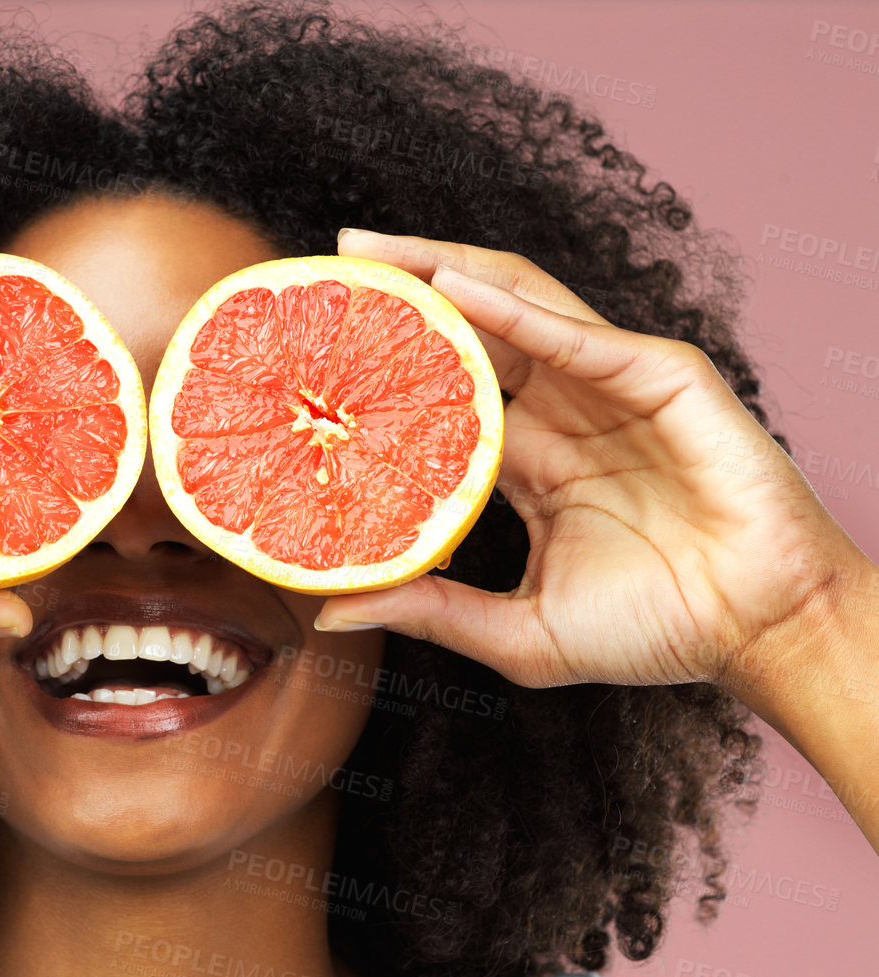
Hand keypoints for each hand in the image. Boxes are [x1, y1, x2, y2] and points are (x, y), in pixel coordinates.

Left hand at [314, 229, 867, 694]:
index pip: (445, 399)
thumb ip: (428, 610)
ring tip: (371, 250)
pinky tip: (449, 286)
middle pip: (472, 335)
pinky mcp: (661, 378)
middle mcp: (565, 414)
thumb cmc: (653, 630)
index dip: (385, 374)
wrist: (756, 633)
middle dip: (403, 296)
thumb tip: (327, 614)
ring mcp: (611, 388)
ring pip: (517, 308)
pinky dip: (512, 308)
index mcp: (533, 463)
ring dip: (445, 272)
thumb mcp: (517, 632)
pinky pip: (575, 334)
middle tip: (332, 268)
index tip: (315, 361)